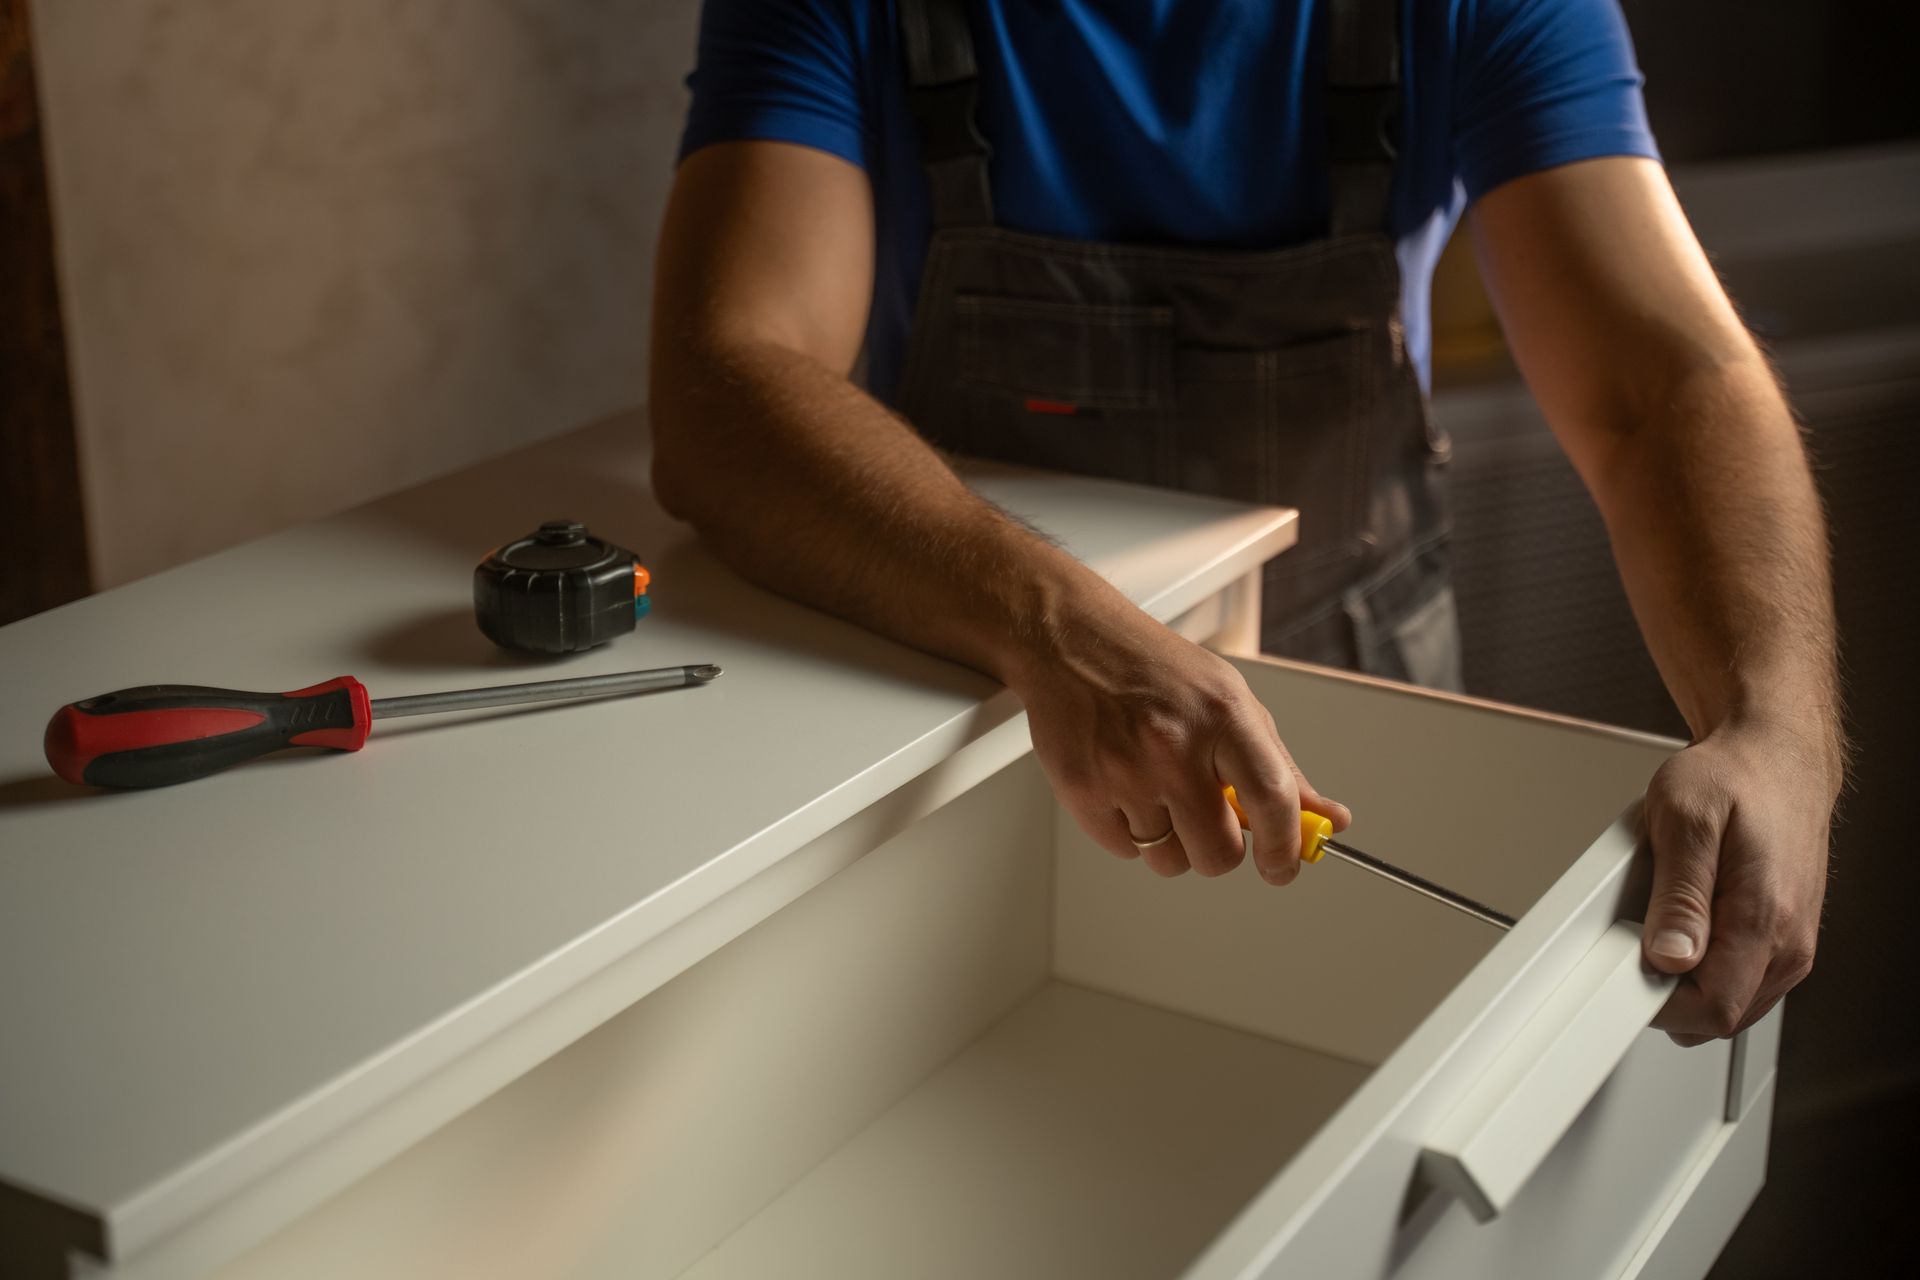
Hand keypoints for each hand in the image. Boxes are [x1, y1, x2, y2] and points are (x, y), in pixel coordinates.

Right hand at [1004, 600, 1348, 882]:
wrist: (1068, 639)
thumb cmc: (1151, 666)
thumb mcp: (1230, 698)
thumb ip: (1279, 763)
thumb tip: (1326, 817)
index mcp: (1222, 715)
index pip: (1273, 799)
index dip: (1286, 847)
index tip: (1283, 866)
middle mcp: (1174, 745)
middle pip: (1218, 852)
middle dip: (1221, 851)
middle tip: (1210, 824)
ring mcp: (1125, 772)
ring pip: (1169, 859)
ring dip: (1171, 842)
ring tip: (1158, 793)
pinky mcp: (1082, 791)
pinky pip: (1124, 849)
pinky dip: (1129, 832)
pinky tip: (1124, 790)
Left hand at [1641, 716, 1835, 1044]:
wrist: (1777, 758)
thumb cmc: (1734, 778)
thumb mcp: (1685, 818)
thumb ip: (1679, 894)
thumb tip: (1669, 956)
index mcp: (1766, 917)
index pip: (1713, 1008)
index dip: (1659, 1005)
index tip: (1626, 975)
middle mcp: (1789, 944)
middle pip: (1720, 1018)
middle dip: (1669, 995)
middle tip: (1639, 942)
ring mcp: (1792, 948)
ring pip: (1731, 1006)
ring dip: (1689, 982)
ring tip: (1668, 925)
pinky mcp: (1786, 943)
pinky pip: (1741, 983)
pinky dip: (1709, 968)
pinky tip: (1691, 928)